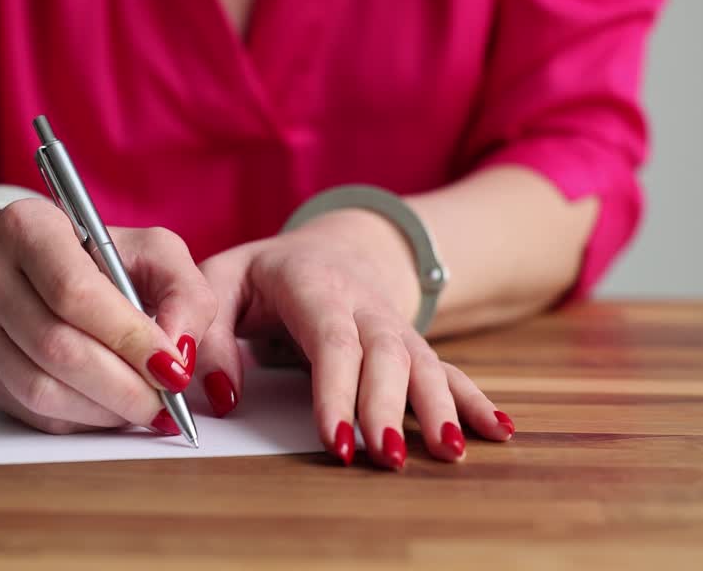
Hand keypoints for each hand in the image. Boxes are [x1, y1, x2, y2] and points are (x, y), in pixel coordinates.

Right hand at [0, 199, 216, 434]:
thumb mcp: (153, 252)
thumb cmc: (100, 257)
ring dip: (104, 409)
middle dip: (124, 384)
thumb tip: (179, 356)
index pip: (74, 293)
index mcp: (28, 227)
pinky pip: (33, 411)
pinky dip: (83, 418)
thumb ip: (184, 293)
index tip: (172, 367)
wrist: (31, 267)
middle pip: (57, 347)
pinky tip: (113, 408)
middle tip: (167, 401)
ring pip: (42, 389)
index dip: (128, 337)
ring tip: (146, 408)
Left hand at [196, 208, 513, 467]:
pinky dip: (472, 400)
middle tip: (386, 457)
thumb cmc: (262, 273)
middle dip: (389, 406)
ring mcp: (393, 323)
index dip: (337, 388)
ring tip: (448, 452)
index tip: (336, 438)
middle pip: (384, 353)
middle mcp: (362, 301)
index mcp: (311, 282)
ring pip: (422, 362)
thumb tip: (221, 397)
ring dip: (439, 407)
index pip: (330, 337)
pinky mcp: (412, 346)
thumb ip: (205, 333)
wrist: (329, 245)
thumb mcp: (219, 282)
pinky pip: (447, 370)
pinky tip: (497, 430)